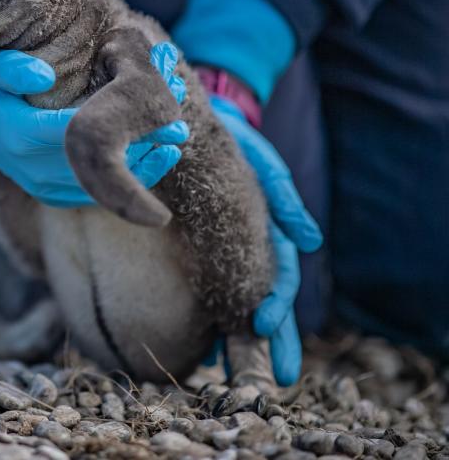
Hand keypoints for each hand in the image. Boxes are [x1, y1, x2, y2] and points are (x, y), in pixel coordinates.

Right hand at [0, 34, 189, 205]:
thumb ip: (11, 68)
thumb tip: (43, 77)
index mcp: (22, 134)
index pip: (84, 135)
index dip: (127, 128)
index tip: (164, 117)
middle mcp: (33, 167)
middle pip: (100, 164)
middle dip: (143, 148)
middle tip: (179, 130)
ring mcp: (39, 184)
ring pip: (100, 186)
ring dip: (139, 168)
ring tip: (173, 145)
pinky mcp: (46, 192)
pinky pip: (91, 195)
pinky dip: (121, 183)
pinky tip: (149, 162)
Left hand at [211, 96, 322, 385]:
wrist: (189, 122)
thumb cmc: (235, 143)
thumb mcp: (262, 164)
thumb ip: (284, 198)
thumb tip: (313, 242)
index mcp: (270, 229)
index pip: (278, 277)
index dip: (275, 303)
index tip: (263, 325)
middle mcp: (250, 246)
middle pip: (264, 301)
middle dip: (271, 341)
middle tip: (270, 379)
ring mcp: (225, 249)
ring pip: (235, 300)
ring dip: (240, 339)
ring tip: (234, 373)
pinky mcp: (196, 246)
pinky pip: (203, 285)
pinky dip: (208, 315)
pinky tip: (205, 343)